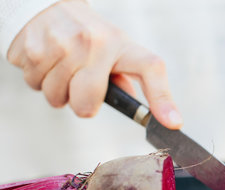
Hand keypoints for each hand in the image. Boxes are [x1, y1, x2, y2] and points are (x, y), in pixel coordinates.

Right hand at [7, 0, 181, 128]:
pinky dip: (38, 78)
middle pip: (86, 104)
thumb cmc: (92, 38)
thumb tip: (155, 115)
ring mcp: (61, 43)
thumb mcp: (117, 52)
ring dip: (56, 90)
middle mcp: (94, 42)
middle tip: (81, 84)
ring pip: (55, 97)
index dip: (162, 100)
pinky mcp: (32, 46)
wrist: (50, 6)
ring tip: (63, 68)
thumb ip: (130, 82)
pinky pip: (33, 83)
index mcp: (122, 45)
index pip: (150, 69)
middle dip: (81, 104)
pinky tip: (47, 60)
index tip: (173, 124)